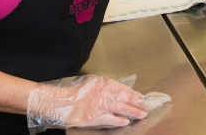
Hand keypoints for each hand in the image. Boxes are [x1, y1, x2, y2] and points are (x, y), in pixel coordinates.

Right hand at [27, 74, 147, 130]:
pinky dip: (120, 121)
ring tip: (142, 114)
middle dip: (137, 103)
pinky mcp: (95, 117)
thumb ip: (104, 85)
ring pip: (122, 109)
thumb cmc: (72, 91)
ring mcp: (100, 105)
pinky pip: (112, 119)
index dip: (134, 94)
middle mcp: (104, 93)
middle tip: (146, 106)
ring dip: (133, 112)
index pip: (123, 88)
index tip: (140, 97)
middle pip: (126, 98)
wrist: (59, 101)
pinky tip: (126, 122)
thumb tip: (117, 89)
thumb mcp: (90, 82)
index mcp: (103, 83)